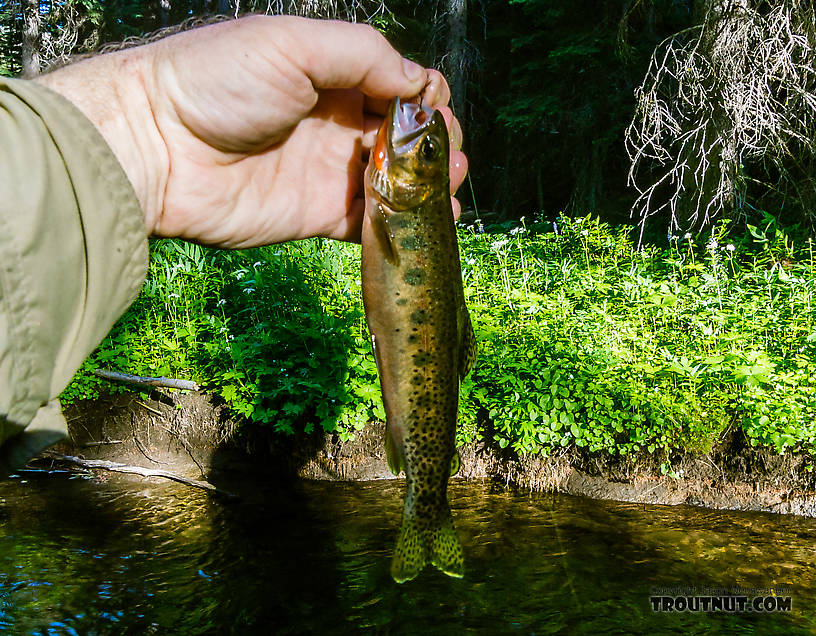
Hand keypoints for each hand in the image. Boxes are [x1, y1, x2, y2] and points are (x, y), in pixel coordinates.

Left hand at [36, 15, 467, 247]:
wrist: (157, 147)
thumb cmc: (217, 81)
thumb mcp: (292, 44)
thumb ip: (362, 54)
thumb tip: (417, 81)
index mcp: (333, 75)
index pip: (399, 84)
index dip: (424, 96)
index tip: (431, 108)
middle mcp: (336, 122)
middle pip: (405, 135)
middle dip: (436, 142)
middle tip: (446, 153)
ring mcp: (329, 170)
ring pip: (396, 180)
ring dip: (431, 183)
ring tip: (450, 183)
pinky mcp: (319, 214)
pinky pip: (371, 221)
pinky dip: (405, 222)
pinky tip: (433, 220)